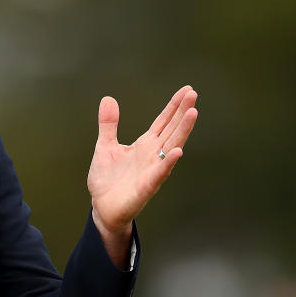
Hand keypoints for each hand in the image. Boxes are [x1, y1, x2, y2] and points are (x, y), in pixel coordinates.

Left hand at [87, 86, 198, 263]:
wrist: (102, 207)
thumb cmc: (107, 179)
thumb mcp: (105, 146)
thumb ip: (108, 124)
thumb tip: (108, 98)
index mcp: (144, 145)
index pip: (163, 122)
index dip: (174, 106)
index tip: (187, 90)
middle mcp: (153, 155)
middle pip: (171, 130)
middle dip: (182, 112)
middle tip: (193, 94)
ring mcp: (152, 170)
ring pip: (171, 147)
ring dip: (182, 130)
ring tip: (193, 112)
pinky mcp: (147, 186)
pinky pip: (160, 173)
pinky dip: (168, 162)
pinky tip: (177, 151)